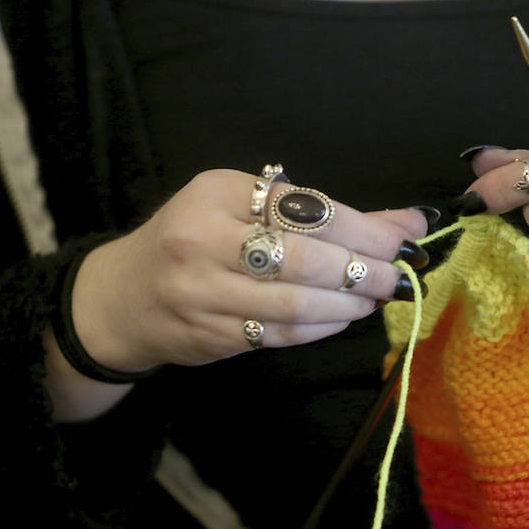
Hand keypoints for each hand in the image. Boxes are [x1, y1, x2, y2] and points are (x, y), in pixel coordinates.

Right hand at [71, 169, 430, 372]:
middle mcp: (203, 240)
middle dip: (365, 269)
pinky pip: (280, 335)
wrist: (122, 297)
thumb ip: (318, 213)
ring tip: (376, 298)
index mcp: (216, 193)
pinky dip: (322, 328)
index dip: (367, 227)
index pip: (308, 209)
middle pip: (306, 258)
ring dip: (349, 304)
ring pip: (296, 303)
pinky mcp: (208, 336)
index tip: (406, 236)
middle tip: (400, 275)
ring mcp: (202, 293)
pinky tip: (342, 318)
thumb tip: (406, 222)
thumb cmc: (194, 240)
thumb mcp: (241, 206)